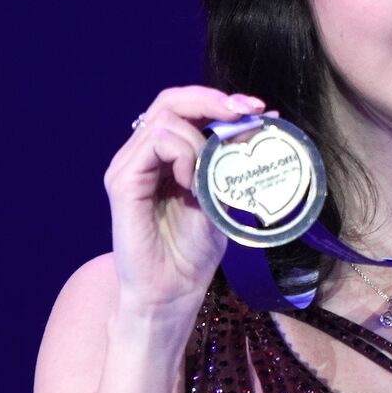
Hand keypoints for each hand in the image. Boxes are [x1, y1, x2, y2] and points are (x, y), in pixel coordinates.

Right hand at [103, 85, 270, 318]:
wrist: (172, 293)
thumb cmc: (194, 250)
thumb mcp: (223, 196)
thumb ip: (234, 160)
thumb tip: (268, 120)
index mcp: (164, 155)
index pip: (185, 106)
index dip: (218, 100)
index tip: (257, 108)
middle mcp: (141, 154)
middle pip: (170, 101)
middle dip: (211, 100)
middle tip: (245, 111)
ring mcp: (129, 167)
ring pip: (165, 119)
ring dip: (199, 139)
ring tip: (209, 175)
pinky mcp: (122, 182)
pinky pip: (155, 144)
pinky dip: (182, 153)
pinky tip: (191, 181)